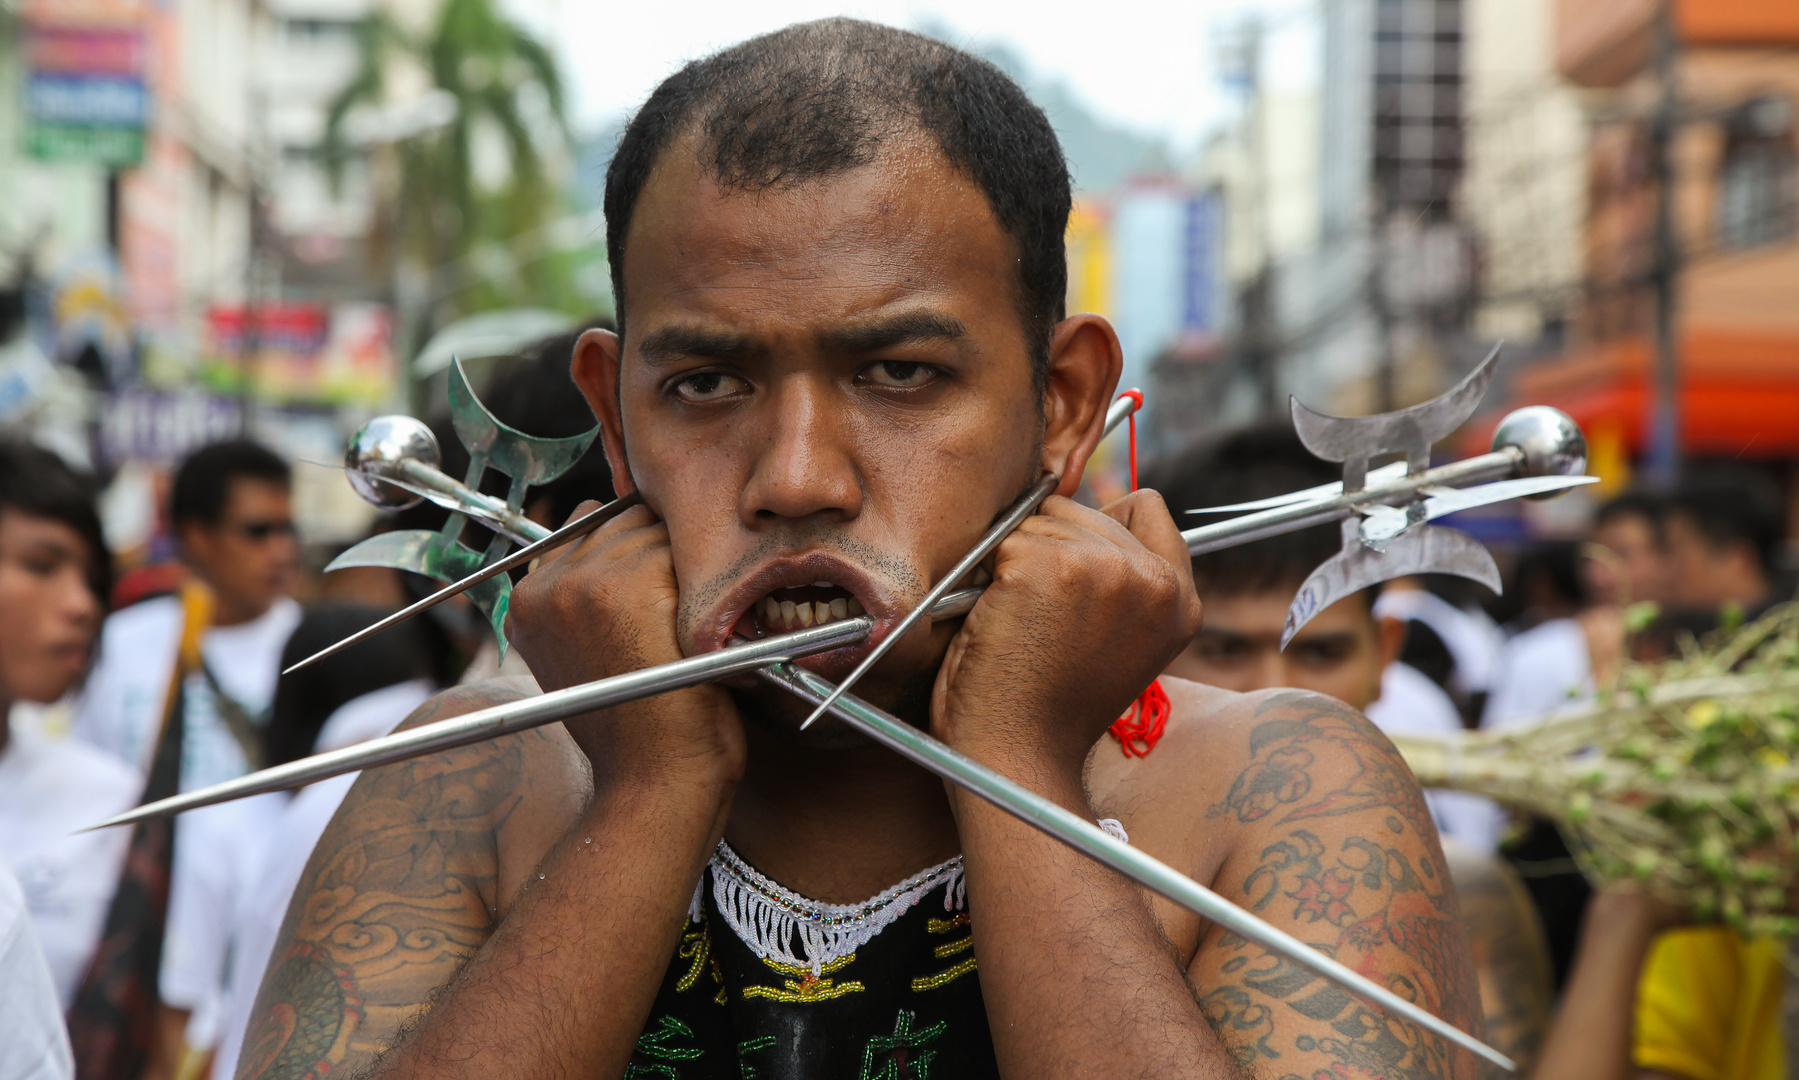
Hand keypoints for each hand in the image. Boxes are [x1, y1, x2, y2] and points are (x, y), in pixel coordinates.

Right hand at [508, 501, 745, 791]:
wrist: (655, 787)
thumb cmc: (641, 733)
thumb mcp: (592, 659)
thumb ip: (592, 601)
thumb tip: (635, 537)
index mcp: (528, 601)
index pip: (592, 526)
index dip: (638, 555)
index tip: (659, 601)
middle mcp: (547, 583)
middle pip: (628, 519)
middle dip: (665, 554)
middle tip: (683, 617)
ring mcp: (585, 580)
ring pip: (659, 530)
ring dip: (689, 568)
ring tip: (693, 629)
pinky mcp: (631, 584)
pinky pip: (687, 549)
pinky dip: (710, 585)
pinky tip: (707, 632)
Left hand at [931, 489, 1200, 785]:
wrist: (1016, 756)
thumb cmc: (1049, 704)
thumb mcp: (1118, 637)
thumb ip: (1124, 578)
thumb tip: (1086, 503)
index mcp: (1181, 599)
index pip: (1145, 507)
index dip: (1098, 531)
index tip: (1077, 583)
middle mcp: (1155, 580)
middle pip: (1083, 508)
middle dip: (1050, 549)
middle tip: (1043, 622)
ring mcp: (1105, 569)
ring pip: (1041, 518)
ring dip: (1019, 562)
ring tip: (1024, 625)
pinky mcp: (1051, 567)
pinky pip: (1005, 540)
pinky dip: (990, 576)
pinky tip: (1003, 623)